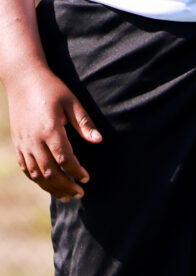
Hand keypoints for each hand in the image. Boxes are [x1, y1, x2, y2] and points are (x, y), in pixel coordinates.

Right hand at [7, 67, 100, 200]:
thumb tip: (99, 140)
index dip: (76, 171)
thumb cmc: (52, 89)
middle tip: (80, 193)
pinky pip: (26, 167)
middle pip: (49, 172)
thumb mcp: (72, 102)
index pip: (65, 158)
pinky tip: (47, 184)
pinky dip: (36, 179)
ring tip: (66, 195)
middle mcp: (34, 140)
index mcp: (50, 130)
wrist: (23, 80)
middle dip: (65, 185)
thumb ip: (84, 123)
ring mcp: (23, 143)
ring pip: (36, 174)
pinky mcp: (17, 143)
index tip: (87, 178)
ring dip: (51, 187)